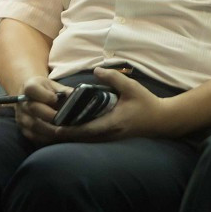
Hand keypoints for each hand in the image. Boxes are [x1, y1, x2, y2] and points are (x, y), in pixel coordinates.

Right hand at [12, 75, 69, 144]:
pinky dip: (46, 137)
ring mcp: (21, 117)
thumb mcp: (54, 86)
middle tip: (65, 121)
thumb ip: (65, 91)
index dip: (45, 95)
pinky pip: (34, 136)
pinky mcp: (23, 129)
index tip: (56, 99)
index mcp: (29, 87)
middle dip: (51, 116)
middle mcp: (22, 102)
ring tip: (65, 131)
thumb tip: (79, 97)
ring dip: (50, 130)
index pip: (32, 89)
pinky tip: (58, 136)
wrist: (30, 97)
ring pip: (34, 125)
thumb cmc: (46, 91)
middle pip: (34, 109)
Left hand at [51, 68, 167, 141]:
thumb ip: (113, 78)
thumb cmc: (146, 102)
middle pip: (82, 138)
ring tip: (56, 125)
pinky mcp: (112, 138)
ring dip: (72, 134)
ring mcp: (111, 138)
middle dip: (65, 133)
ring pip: (86, 141)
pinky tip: (72, 126)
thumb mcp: (131, 87)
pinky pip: (91, 139)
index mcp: (113, 123)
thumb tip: (95, 70)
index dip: (69, 129)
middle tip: (49, 124)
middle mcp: (109, 134)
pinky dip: (80, 134)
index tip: (54, 125)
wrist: (161, 119)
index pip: (86, 129)